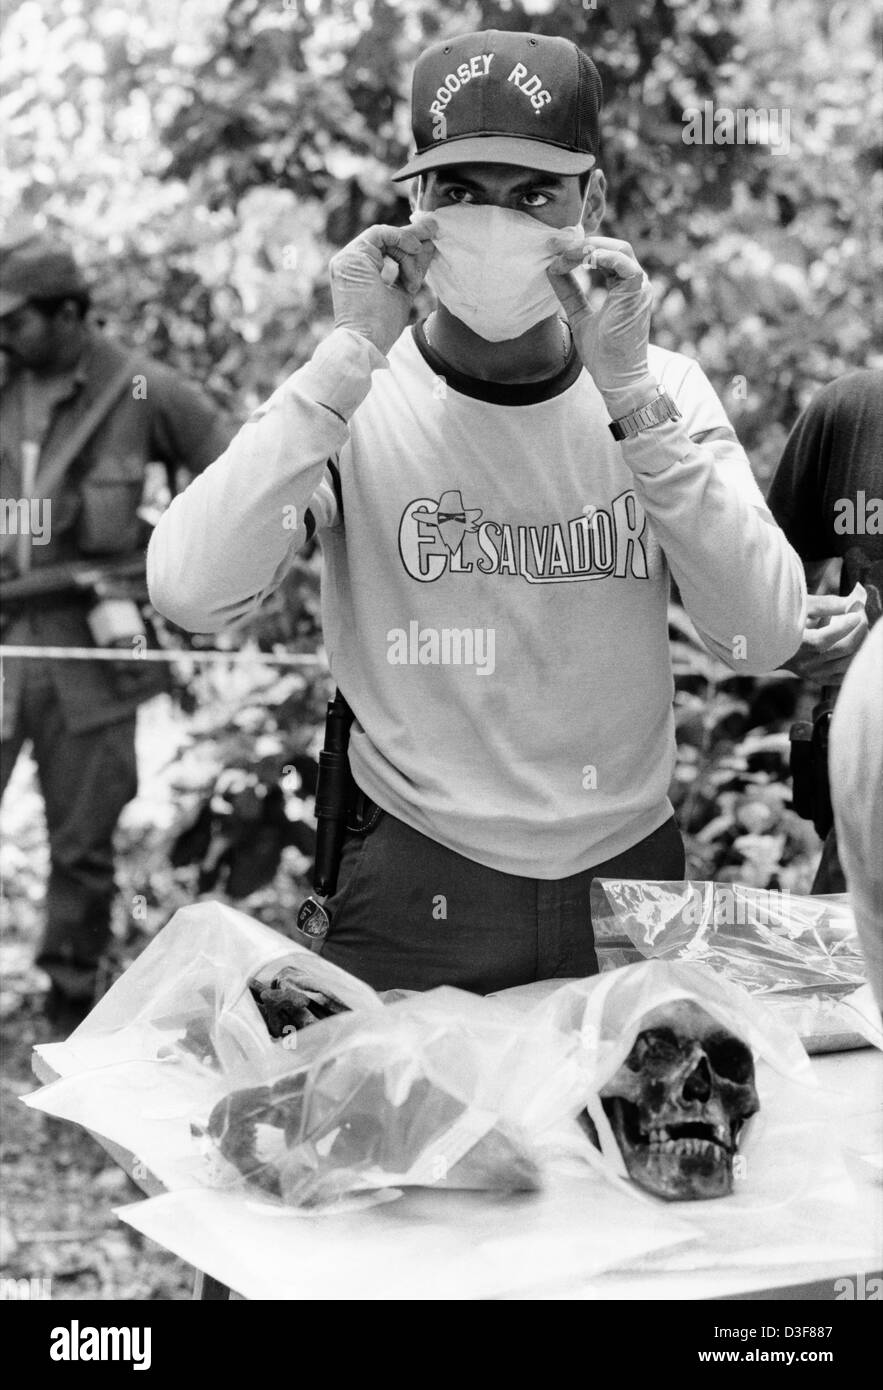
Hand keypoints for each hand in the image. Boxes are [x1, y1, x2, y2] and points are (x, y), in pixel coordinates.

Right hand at [329, 218, 437, 356]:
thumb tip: (428, 244)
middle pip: (386, 240)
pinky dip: (401, 239)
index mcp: (359, 271)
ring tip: (416, 280)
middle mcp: (350, 262)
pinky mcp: (352, 257)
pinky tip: (414, 250)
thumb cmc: (381, 327)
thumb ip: (413, 267)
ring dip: (408, 253)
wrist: (366, 343)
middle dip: (413, 239)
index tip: (431, 239)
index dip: (408, 244)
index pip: (386, 248)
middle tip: (434, 230)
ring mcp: (348, 258)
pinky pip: (381, 234)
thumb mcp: (404, 291)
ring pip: (386, 238)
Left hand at [547, 233, 655, 414]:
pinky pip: (624, 263)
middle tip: (554, 245)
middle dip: (581, 243)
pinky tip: (584, 259)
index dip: (578, 250)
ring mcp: (639, 287)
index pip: (603, 256)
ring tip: (565, 254)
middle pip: (611, 247)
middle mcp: (633, 283)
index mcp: (622, 287)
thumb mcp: (579, 315)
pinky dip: (603, 256)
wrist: (616, 377)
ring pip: (619, 249)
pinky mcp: (638, 292)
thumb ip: (569, 292)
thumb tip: (552, 268)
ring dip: (589, 248)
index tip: (553, 252)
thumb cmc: (602, 353)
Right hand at [783, 593, 868, 686]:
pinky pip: (846, 673)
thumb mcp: (798, 607)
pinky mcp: (819, 679)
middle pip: (842, 649)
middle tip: (862, 615)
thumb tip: (852, 603)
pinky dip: (856, 658)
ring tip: (860, 627)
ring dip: (861, 642)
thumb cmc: (783, 619)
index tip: (856, 612)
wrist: (768, 644)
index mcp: (791, 645)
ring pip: (849, 661)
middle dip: (859, 629)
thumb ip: (825, 604)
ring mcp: (812, 673)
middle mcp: (802, 663)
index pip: (822, 640)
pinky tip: (856, 643)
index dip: (844, 625)